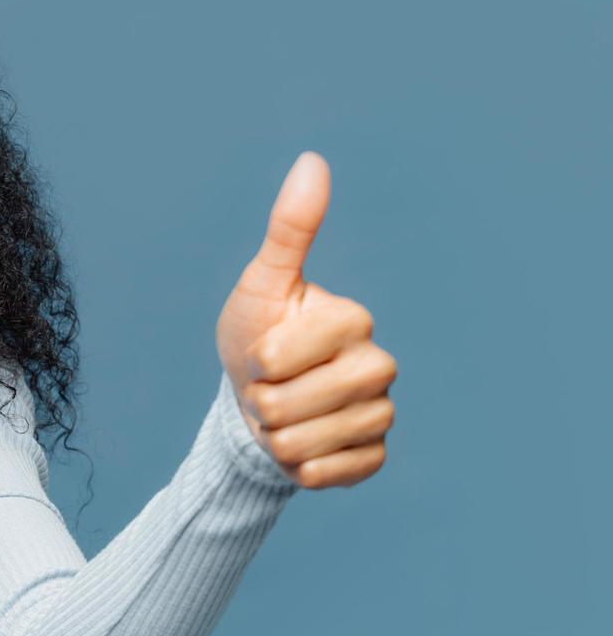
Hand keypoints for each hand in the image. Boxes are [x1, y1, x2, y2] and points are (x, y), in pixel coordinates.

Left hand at [215, 151, 397, 488]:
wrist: (255, 402)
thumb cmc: (256, 334)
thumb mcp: (261, 284)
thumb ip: (289, 228)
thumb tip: (313, 160)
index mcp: (353, 321)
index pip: (278, 358)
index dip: (255, 362)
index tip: (262, 352)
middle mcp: (379, 366)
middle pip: (287, 405)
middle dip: (259, 403)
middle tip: (268, 388)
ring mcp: (380, 413)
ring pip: (302, 444)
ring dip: (274, 438)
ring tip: (281, 417)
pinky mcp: (375, 457)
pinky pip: (326, 475)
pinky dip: (299, 469)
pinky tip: (303, 447)